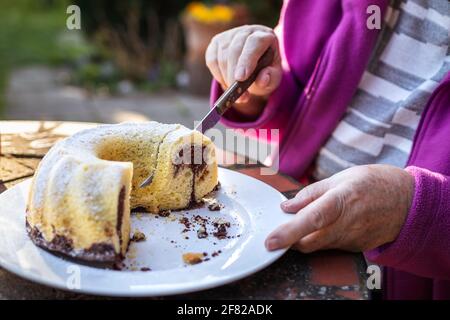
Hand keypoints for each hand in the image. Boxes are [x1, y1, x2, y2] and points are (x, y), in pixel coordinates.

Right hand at [205, 25, 281, 103]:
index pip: (254, 42)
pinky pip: (212, 60)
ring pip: (222, 55)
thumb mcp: (273, 78)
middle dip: (232, 72)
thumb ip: (271, 78)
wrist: (256, 67)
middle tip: (234, 91)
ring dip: (225, 76)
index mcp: (265, 36)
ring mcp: (229, 35)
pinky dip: (217, 75)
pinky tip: (226, 82)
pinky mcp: (216, 42)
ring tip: (233, 91)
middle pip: (235, 49)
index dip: (247, 60)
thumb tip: (262, 79)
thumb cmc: (266, 71)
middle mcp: (247, 31)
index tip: (241, 78)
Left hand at [265, 165, 414, 252]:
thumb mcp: (341, 178)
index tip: (271, 241)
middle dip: (290, 239)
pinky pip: (330, 246)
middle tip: (281, 228)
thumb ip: (311, 193)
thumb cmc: (373, 184)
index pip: (311, 220)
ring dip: (305, 237)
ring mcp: (352, 239)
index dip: (289, 232)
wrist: (407, 202)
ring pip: (318, 245)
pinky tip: (327, 224)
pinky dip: (321, 238)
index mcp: (342, 200)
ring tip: (308, 219)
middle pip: (309, 242)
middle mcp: (347, 224)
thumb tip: (287, 206)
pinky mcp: (355, 247)